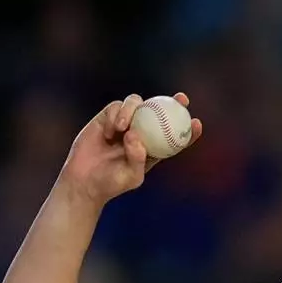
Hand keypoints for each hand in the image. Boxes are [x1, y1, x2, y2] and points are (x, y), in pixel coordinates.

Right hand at [57, 92, 202, 206]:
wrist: (84, 180)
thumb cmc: (111, 183)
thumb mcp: (131, 176)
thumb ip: (137, 158)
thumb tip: (136, 136)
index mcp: (154, 149)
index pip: (176, 137)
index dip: (188, 129)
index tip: (197, 123)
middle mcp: (142, 133)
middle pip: (161, 112)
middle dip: (175, 103)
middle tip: (182, 99)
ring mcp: (125, 123)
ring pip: (137, 104)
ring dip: (133, 111)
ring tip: (123, 128)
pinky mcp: (107, 117)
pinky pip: (116, 107)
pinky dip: (116, 116)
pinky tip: (110, 132)